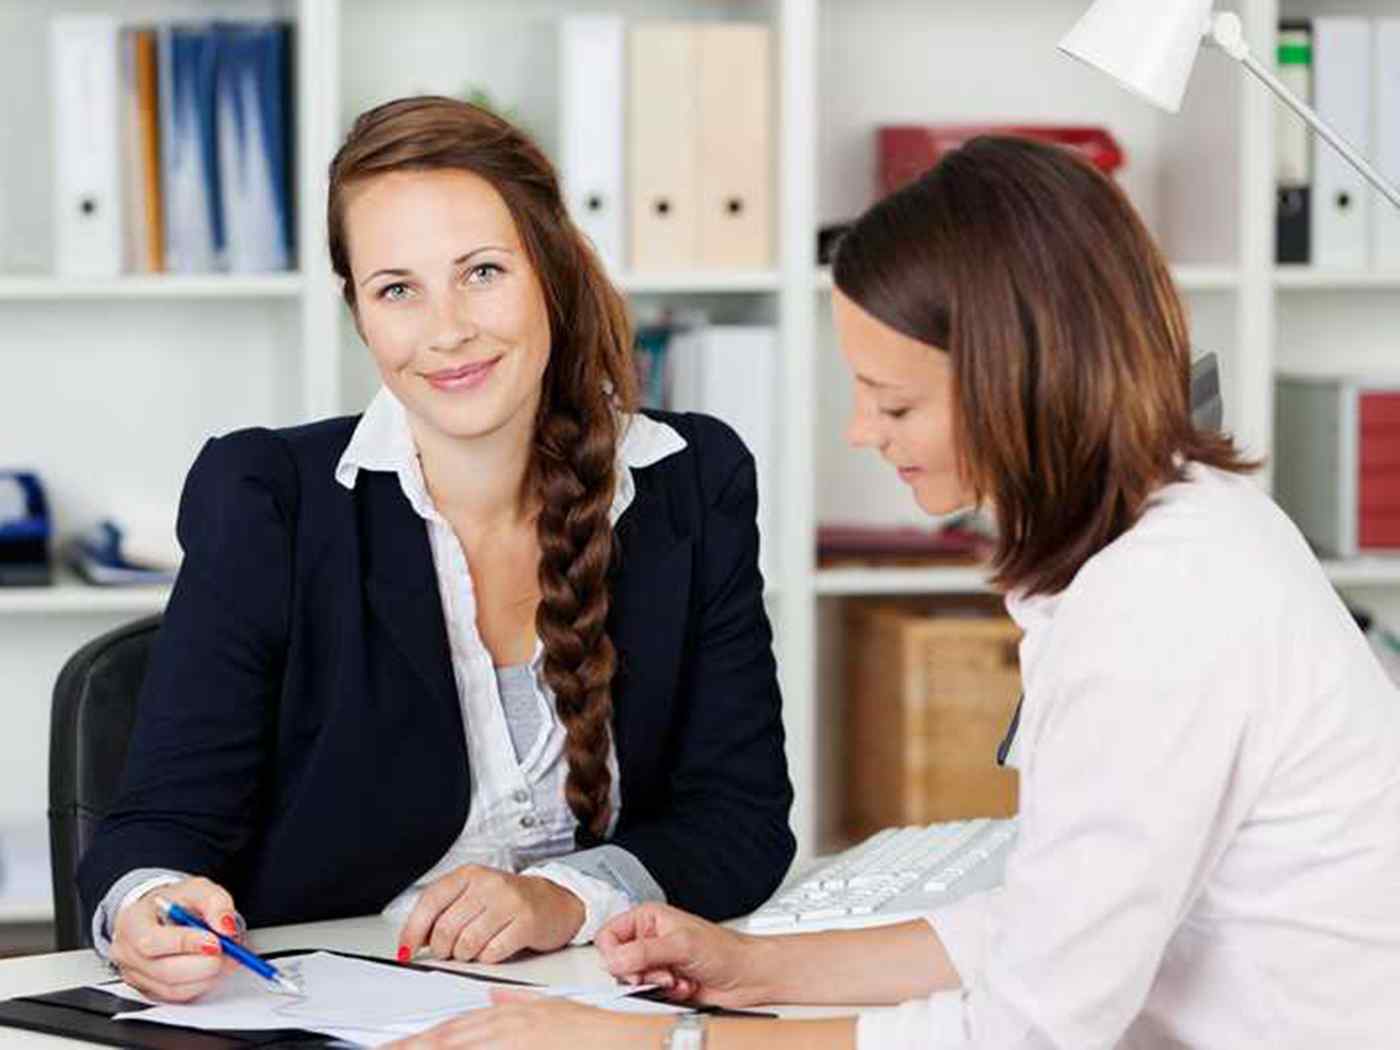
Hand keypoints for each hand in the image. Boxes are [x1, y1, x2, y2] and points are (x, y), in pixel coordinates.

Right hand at [108, 876, 244, 1002]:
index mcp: (132, 922)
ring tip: (226, 956)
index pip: (151, 942)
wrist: (162, 914)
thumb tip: (226, 926)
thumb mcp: (198, 889)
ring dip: (208, 976)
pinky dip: (202, 984)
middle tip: (227, 951)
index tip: (215, 941)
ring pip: (174, 988)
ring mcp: (137, 976)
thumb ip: (215, 902)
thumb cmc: (176, 902)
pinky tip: (214, 967)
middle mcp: (128, 953)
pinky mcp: (151, 991)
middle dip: (203, 964)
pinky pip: (179, 995)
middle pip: (164, 971)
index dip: (186, 944)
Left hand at [384, 987, 667, 1048]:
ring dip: (429, 1047)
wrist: (623, 1037)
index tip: (394, 1045)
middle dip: (413, 1045)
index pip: (452, 1029)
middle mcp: (506, 1027)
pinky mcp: (525, 1049)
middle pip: (447, 1039)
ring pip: (460, 1045)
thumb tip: (492, 994)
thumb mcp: (551, 1009)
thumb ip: (517, 1002)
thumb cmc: (593, 1030)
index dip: (420, 1038)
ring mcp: (515, 1042)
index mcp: (508, 1016)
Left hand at [399, 866, 584, 963]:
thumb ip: (444, 911)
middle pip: (446, 928)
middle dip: (442, 949)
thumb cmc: (508, 901)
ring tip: (473, 949)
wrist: (554, 902)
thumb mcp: (473, 895)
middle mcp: (488, 883)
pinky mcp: (526, 922)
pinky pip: (492, 953)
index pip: (430, 901)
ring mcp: (509, 901)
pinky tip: (493, 948)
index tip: (406, 950)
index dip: (413, 930)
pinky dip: (487, 959)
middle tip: (449, 951)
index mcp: (469, 874)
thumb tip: (413, 941)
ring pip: (467, 943)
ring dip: (465, 955)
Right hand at [597, 903, 772, 1007]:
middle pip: (619, 962)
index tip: (629, 967)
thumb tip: (614, 959)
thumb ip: (644, 952)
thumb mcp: (681, 945)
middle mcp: (650, 938)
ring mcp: (657, 962)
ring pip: (634, 981)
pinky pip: (649, 995)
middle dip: (641, 973)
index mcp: (649, 918)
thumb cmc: (725, 950)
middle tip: (662, 973)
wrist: (748, 975)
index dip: (613, 954)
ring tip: (677, 979)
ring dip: (656, 985)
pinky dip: (666, 995)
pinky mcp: (665, 982)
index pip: (609, 935)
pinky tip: (684, 986)